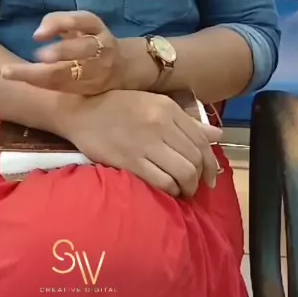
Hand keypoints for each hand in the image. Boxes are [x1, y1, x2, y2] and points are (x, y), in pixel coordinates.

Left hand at [1, 11, 124, 94]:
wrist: (121, 67)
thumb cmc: (90, 39)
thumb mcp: (79, 24)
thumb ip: (57, 22)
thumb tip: (37, 36)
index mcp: (97, 27)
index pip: (82, 21)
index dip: (59, 25)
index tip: (36, 35)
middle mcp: (102, 48)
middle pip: (82, 49)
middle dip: (60, 52)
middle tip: (36, 55)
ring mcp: (98, 71)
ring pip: (71, 75)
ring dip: (42, 75)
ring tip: (14, 72)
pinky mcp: (91, 89)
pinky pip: (65, 88)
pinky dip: (43, 84)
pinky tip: (22, 80)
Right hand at [63, 90, 222, 196]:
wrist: (80, 110)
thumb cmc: (116, 106)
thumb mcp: (153, 104)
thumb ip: (186, 122)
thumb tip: (217, 135)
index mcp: (167, 108)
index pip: (202, 140)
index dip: (210, 162)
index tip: (209, 175)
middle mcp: (161, 123)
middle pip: (195, 158)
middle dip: (200, 178)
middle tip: (195, 187)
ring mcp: (146, 143)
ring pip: (184, 173)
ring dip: (187, 187)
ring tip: (182, 191)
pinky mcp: (131, 161)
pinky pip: (162, 182)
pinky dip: (170, 191)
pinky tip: (167, 191)